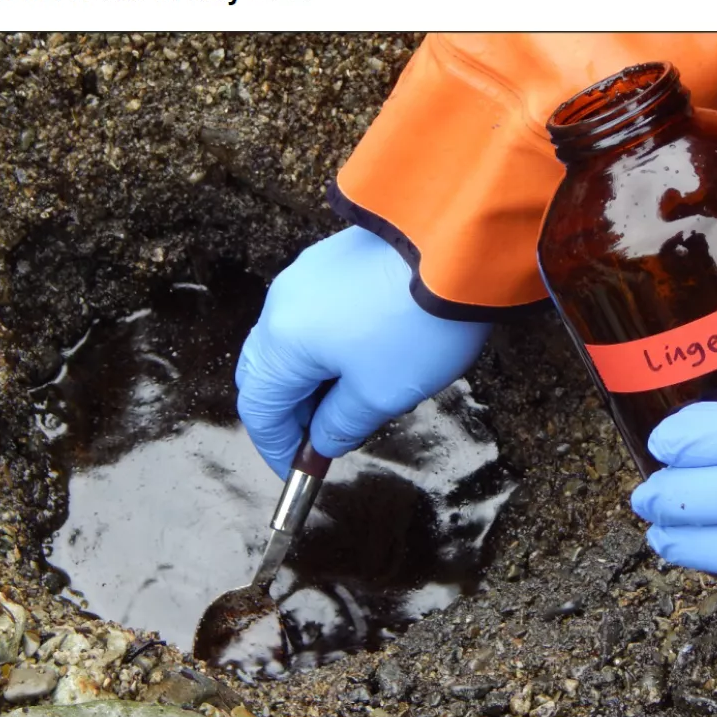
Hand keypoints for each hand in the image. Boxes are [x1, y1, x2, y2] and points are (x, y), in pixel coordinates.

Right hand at [236, 226, 491, 476]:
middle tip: (320, 438)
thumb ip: (342, 424)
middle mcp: (282, 303)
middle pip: (265, 372)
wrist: (457, 247)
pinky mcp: (333, 260)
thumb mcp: (381, 393)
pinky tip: (360, 359)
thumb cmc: (417, 324)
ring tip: (349, 402)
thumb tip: (321, 440)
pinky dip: (324, 347)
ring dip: (309, 378)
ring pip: (290, 341)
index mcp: (283, 341)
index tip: (298, 470)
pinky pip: (312, 314)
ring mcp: (306, 275)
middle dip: (289, 411)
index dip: (275, 445)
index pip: (259, 407)